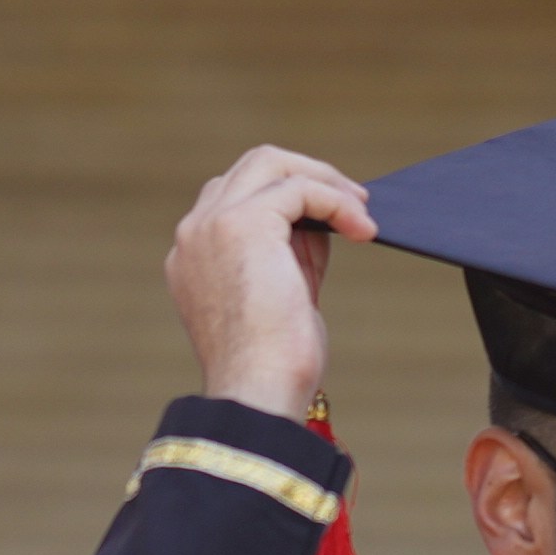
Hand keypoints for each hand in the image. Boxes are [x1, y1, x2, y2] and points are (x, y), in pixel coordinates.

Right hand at [168, 145, 374, 419]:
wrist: (258, 391)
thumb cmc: (272, 364)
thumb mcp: (279, 296)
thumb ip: (289, 253)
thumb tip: (325, 218)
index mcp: (193, 256)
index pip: (237, 198)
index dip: (288, 200)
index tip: (331, 219)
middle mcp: (193, 233)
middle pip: (251, 168)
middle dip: (307, 176)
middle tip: (354, 202)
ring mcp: (211, 224)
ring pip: (271, 163)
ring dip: (324, 181)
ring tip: (362, 212)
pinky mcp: (242, 222)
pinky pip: (299, 188)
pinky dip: (336, 202)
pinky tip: (362, 230)